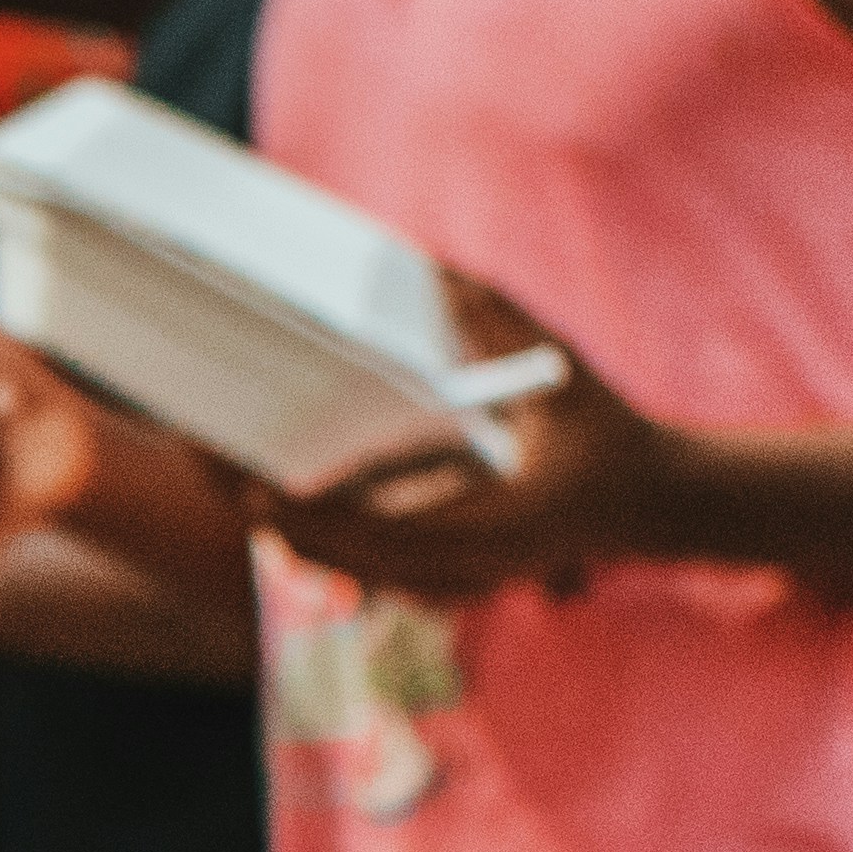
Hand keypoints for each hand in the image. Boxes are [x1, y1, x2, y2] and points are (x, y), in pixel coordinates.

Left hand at [247, 273, 673, 601]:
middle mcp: (463, 569)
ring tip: (223, 475)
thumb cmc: (609, 435)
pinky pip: (368, 570)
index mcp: (489, 529)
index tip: (247, 484)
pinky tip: (273, 503)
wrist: (649, 504)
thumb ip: (497, 321)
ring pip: (347, 571)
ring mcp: (453, 582)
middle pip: (340, 558)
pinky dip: (320, 542)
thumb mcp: (560, 371)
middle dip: (267, 516)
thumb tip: (438, 269)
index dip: (305, 515)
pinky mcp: (447, 580)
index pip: (375, 534)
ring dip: (285, 531)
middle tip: (203, 461)